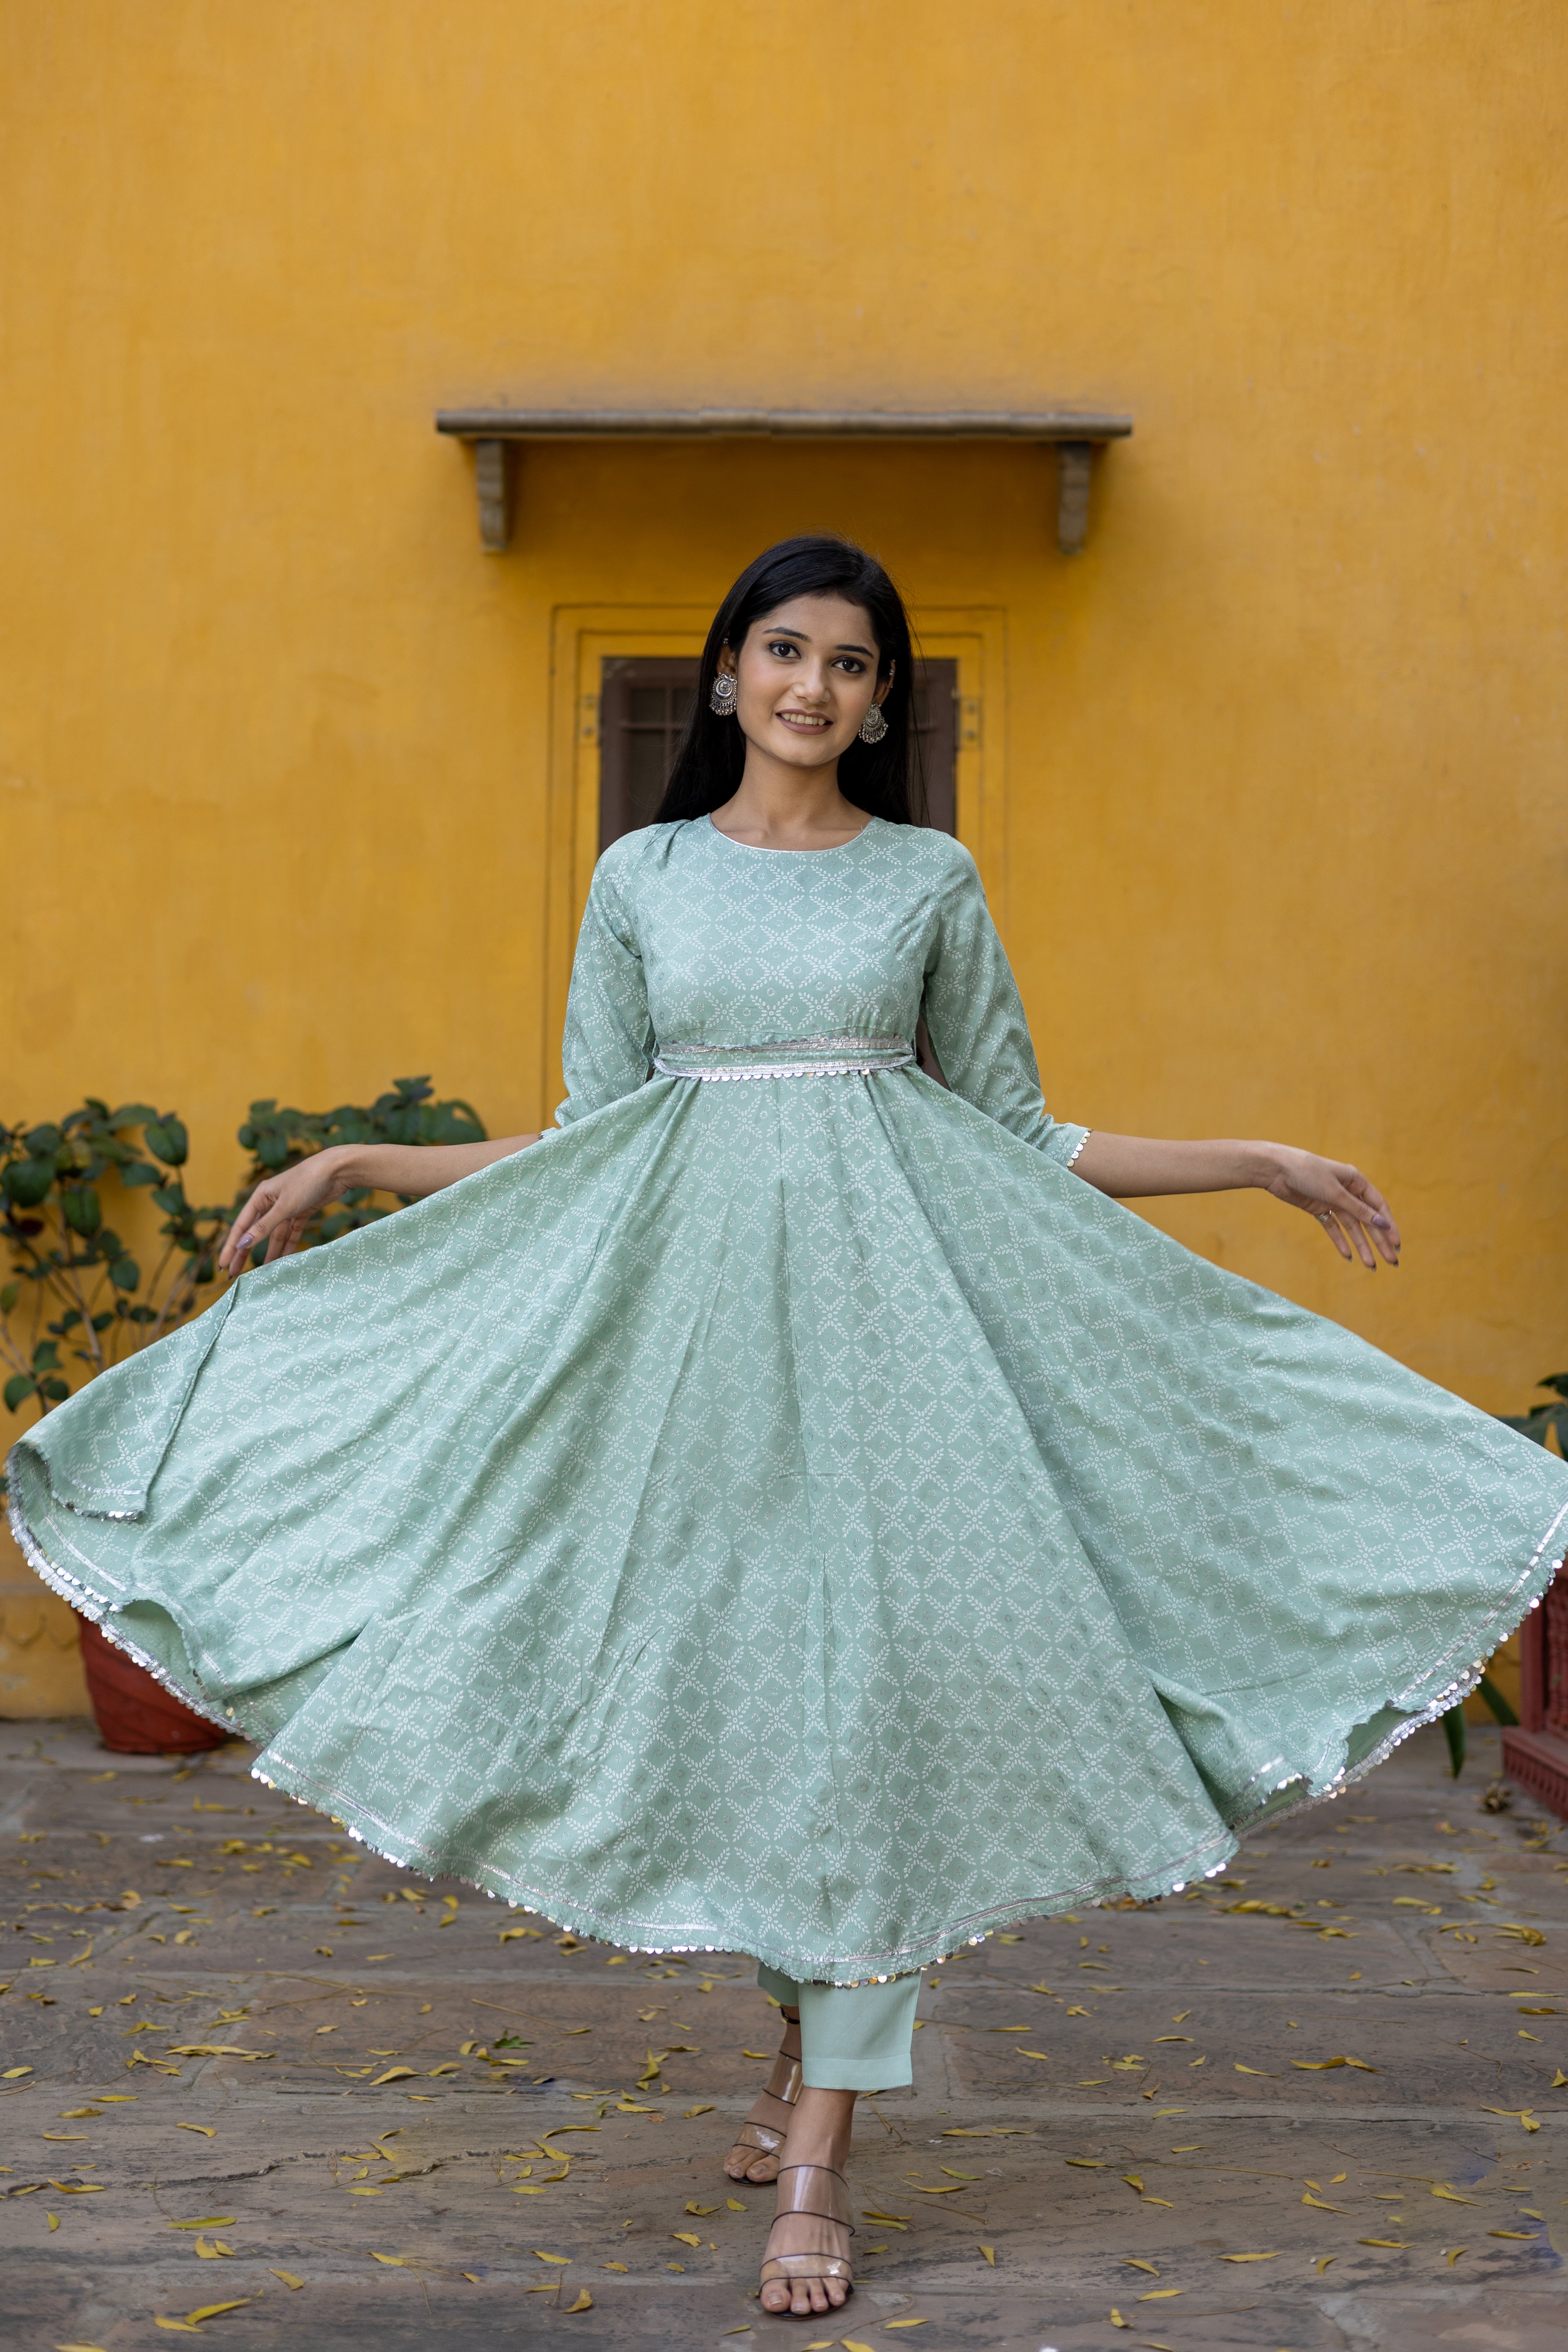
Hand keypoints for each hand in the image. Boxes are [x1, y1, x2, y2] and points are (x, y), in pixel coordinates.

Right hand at [217, 1148, 352, 1274]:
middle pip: (255, 1232)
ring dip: (269, 1252)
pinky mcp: (302, 1211)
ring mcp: (287, 1207)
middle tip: (235, 1273)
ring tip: (262, 1271)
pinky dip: (288, 1245)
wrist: (338, 1170)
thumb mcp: (284, 1206)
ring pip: (274, 1234)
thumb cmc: (308, 1182)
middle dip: (245, 1253)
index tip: (223, 1264)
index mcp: (260, 1197)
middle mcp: (271, 1202)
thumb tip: (243, 1244)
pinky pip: (291, 1232)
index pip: (241, 1226)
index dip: (231, 1247)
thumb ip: (265, 1226)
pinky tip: (284, 1259)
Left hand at [1260, 1144, 1400, 1268]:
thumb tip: (1383, 1224)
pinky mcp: (1319, 1208)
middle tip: (1391, 1261)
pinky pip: (1333, 1227)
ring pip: (1352, 1227)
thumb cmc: (1308, 1173)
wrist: (1276, 1170)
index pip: (1379, 1207)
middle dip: (1379, 1241)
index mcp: (1356, 1181)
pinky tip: (1348, 1256)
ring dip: (1362, 1245)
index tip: (1397, 1244)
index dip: (1389, 1226)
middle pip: (1367, 1220)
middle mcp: (1347, 1191)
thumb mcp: (1335, 1192)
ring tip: (1371, 1265)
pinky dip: (1340, 1241)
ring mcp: (1333, 1201)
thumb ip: (1358, 1210)